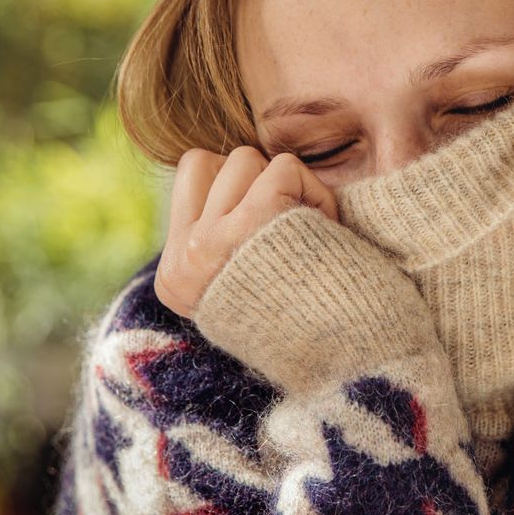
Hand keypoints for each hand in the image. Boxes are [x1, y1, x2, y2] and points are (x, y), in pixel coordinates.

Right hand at [154, 147, 338, 318]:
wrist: (339, 355)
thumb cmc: (301, 320)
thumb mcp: (236, 289)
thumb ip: (219, 238)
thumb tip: (225, 170)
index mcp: (174, 278)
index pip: (191, 172)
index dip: (233, 185)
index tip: (261, 227)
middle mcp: (184, 260)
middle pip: (213, 161)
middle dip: (256, 180)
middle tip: (286, 228)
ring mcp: (212, 241)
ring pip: (247, 159)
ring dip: (284, 183)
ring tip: (305, 231)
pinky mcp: (253, 221)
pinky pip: (284, 169)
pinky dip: (314, 190)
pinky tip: (325, 227)